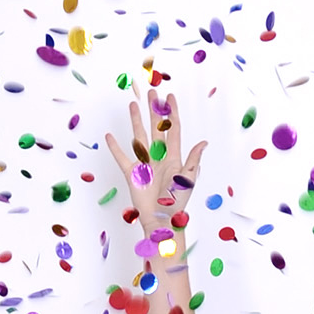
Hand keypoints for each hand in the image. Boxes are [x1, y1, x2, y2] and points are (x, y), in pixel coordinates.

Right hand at [104, 86, 205, 245]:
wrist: (161, 221)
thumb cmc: (176, 204)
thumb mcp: (188, 180)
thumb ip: (193, 160)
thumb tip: (203, 142)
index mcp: (174, 158)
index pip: (173, 130)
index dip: (172, 113)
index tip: (170, 97)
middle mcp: (159, 158)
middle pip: (156, 128)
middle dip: (154, 110)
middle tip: (152, 93)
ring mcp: (145, 165)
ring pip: (139, 138)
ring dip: (136, 121)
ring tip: (132, 105)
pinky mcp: (132, 175)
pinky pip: (122, 158)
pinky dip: (116, 148)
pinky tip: (110, 136)